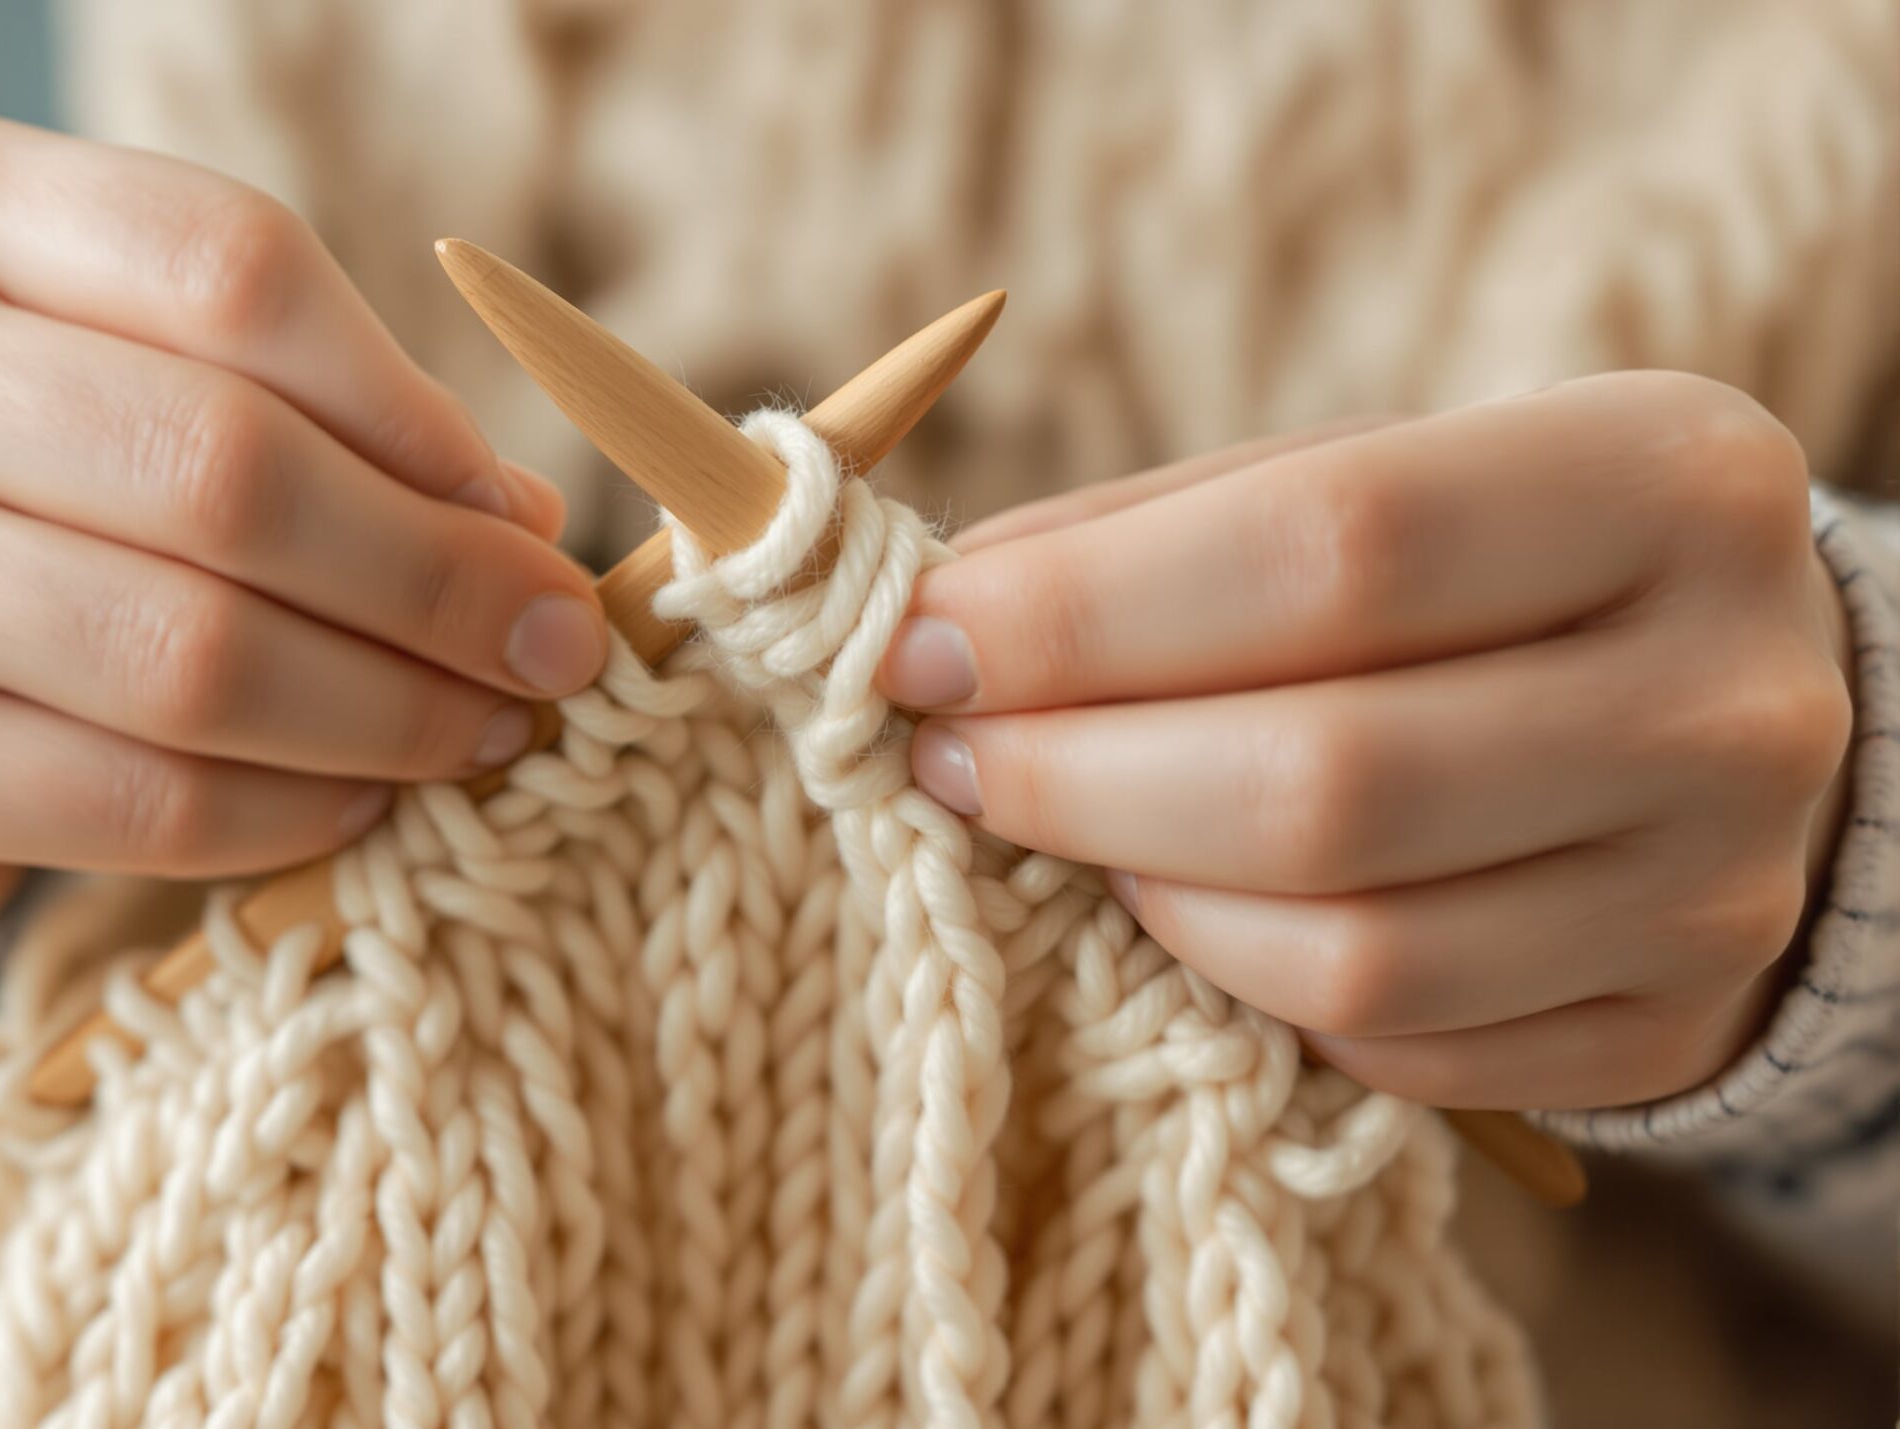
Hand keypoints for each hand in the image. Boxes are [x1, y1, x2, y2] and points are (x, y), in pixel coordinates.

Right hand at [0, 116, 606, 973]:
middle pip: (220, 468)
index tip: (524, 516)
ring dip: (386, 712)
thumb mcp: (151, 363)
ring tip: (484, 732)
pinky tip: (365, 801)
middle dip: (432, 581)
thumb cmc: (42, 462)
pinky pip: (133, 802)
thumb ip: (326, 410)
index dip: (411, 407)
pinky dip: (289, 814)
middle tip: (554, 650)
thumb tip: (529, 540)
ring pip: (187, 655)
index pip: (232, 271)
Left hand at [878, 373, 1853, 1109]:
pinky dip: (1246, 982)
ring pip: (1354, 951)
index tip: (921, 646)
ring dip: (1147, 892)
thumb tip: (938, 621)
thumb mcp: (1362, 481)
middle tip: (950, 756)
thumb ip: (1154, 535)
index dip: (1084, 613)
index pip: (1329, 549)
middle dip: (1079, 774)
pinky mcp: (1666, 1029)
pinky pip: (1392, 1047)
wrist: (1722, 706)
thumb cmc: (1488, 571)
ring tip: (1069, 824)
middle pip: (1330, 777)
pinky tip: (1191, 904)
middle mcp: (1724, 694)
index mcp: (1660, 479)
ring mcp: (1712, 888)